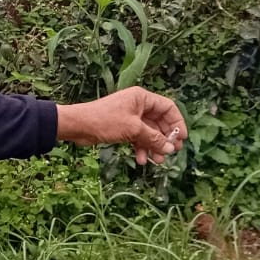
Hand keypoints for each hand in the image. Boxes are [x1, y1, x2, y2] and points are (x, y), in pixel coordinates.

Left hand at [56, 86, 187, 164]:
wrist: (78, 126)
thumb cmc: (104, 121)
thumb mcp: (133, 129)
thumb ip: (154, 138)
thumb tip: (171, 148)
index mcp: (142, 98)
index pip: (168, 108)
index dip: (177, 123)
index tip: (181, 139)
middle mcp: (137, 105)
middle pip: (159, 122)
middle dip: (165, 138)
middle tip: (171, 153)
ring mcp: (130, 117)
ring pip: (148, 132)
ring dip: (153, 146)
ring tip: (157, 161)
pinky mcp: (122, 127)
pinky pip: (137, 137)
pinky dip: (141, 148)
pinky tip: (141, 159)